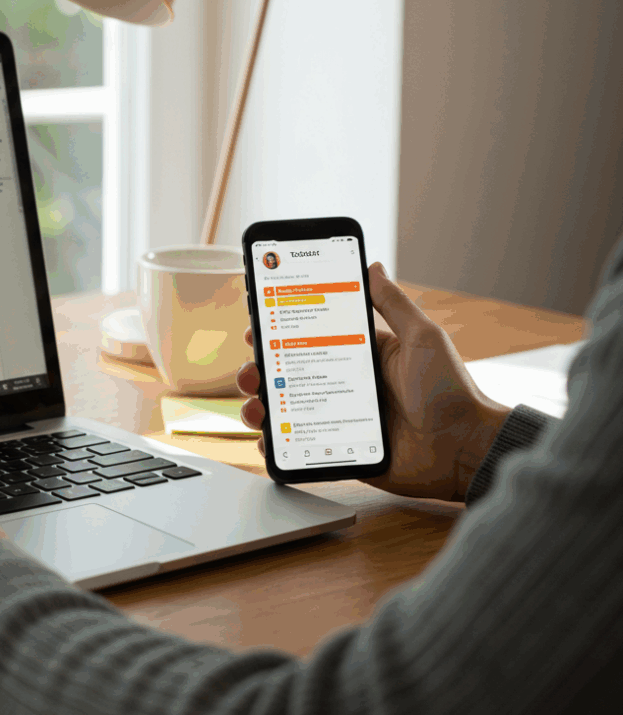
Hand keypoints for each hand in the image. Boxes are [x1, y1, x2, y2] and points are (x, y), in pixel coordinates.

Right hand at [237, 262, 510, 500]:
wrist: (463, 447)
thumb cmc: (450, 390)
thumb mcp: (422, 338)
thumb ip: (394, 304)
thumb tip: (373, 266)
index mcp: (359, 353)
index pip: (309, 337)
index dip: (279, 331)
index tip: (258, 325)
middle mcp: (344, 383)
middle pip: (289, 373)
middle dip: (261, 370)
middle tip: (252, 371)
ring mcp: (338, 417)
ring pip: (286, 409)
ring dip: (261, 406)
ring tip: (257, 407)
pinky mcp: (339, 448)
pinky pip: (298, 447)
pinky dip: (277, 445)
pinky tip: (270, 441)